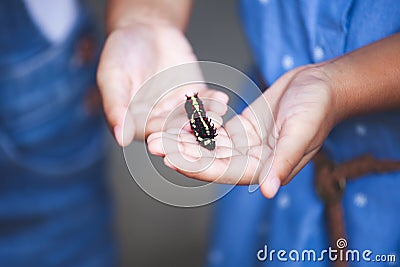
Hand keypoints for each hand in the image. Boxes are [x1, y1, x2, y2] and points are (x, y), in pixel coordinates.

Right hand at [97, 22, 227, 145]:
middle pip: (175, 129)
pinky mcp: (194, 95)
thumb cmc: (121, 51)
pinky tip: (222, 100)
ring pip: (193, 117)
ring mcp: (178, 108)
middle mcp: (158, 120)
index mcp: (135, 122)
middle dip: (188, 130)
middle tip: (199, 130)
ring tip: (216, 115)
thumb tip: (119, 136)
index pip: (149, 133)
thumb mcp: (112, 77)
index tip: (173, 136)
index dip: (161, 136)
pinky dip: (213, 101)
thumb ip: (116, 106)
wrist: (144, 28)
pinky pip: (205, 101)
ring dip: (205, 118)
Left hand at [147, 65, 337, 197]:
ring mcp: (248, 144)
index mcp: (266, 167)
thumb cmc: (316, 108)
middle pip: (212, 160)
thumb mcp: (301, 132)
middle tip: (154, 143)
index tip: (172, 159)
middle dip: (183, 153)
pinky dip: (199, 127)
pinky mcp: (244, 128)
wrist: (322, 84)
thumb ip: (283, 161)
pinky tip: (179, 121)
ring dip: (185, 140)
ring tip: (159, 132)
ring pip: (210, 146)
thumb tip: (267, 191)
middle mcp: (254, 159)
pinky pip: (216, 130)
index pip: (226, 172)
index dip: (198, 167)